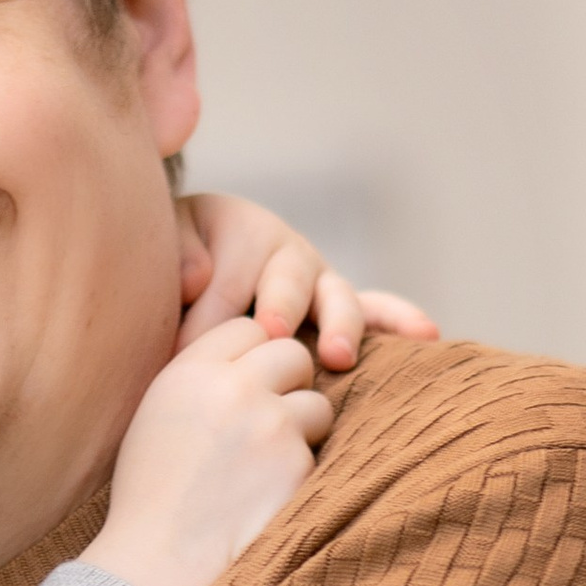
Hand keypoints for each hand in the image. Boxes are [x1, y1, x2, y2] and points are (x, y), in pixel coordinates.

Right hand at [92, 326, 334, 585]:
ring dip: (303, 430)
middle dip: (288, 383)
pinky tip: (266, 499)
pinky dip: (300, 474)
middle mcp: (231, 387)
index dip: (251, 357)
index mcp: (188, 372)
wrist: (160, 565)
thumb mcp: (158, 418)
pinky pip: (318, 453)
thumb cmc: (152, 499)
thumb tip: (252, 354)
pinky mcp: (297, 463)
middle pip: (291, 352)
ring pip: (316, 402)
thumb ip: (200, 378)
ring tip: (266, 469)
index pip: (246, 328)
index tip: (244, 389)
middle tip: (269, 423)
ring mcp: (269, 423)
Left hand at [174, 191, 439, 369]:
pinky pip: (377, 308)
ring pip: (336, 296)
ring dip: (338, 324)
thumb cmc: (166, 268)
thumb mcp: (158, 247)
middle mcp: (284, 250)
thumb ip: (173, 254)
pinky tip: (427, 334)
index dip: (204, 318)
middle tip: (271, 334)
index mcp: (238, 229)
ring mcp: (318, 279)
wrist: (183, 266)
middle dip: (278, 306)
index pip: (224, 278)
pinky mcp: (338, 307)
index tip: (181, 352)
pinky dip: (399, 320)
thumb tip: (195, 277)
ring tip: (337, 355)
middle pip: (286, 279)